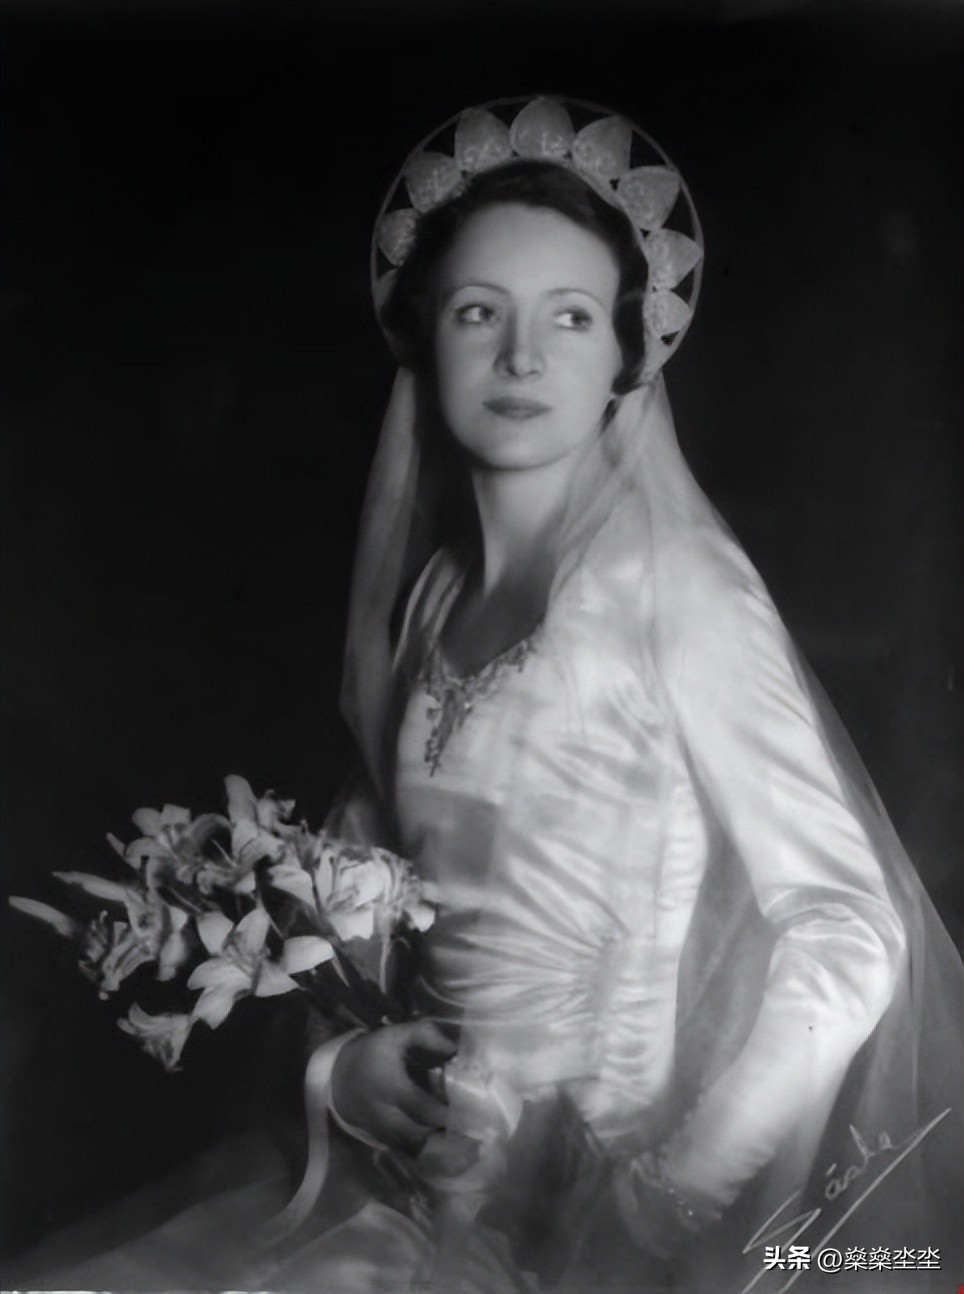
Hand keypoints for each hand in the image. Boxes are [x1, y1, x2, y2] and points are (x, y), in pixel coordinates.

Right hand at [330, 1020, 457, 1153]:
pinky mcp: (379, 1139)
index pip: (425, 1109)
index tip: (470, 1113)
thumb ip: (424, 1036)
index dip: (448, 1115)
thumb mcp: (395, 1036)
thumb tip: (454, 1049)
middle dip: (444, 1132)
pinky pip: (404, 1150)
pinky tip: (438, 1141)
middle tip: (467, 1126)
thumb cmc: (371, 1053)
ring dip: (435, 1142)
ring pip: (412, 1146)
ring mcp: (381, 1130)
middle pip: (421, 1133)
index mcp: (392, 1087)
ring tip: (456, 1135)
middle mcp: (385, 1114)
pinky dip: (422, 1148)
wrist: (338, 1076)